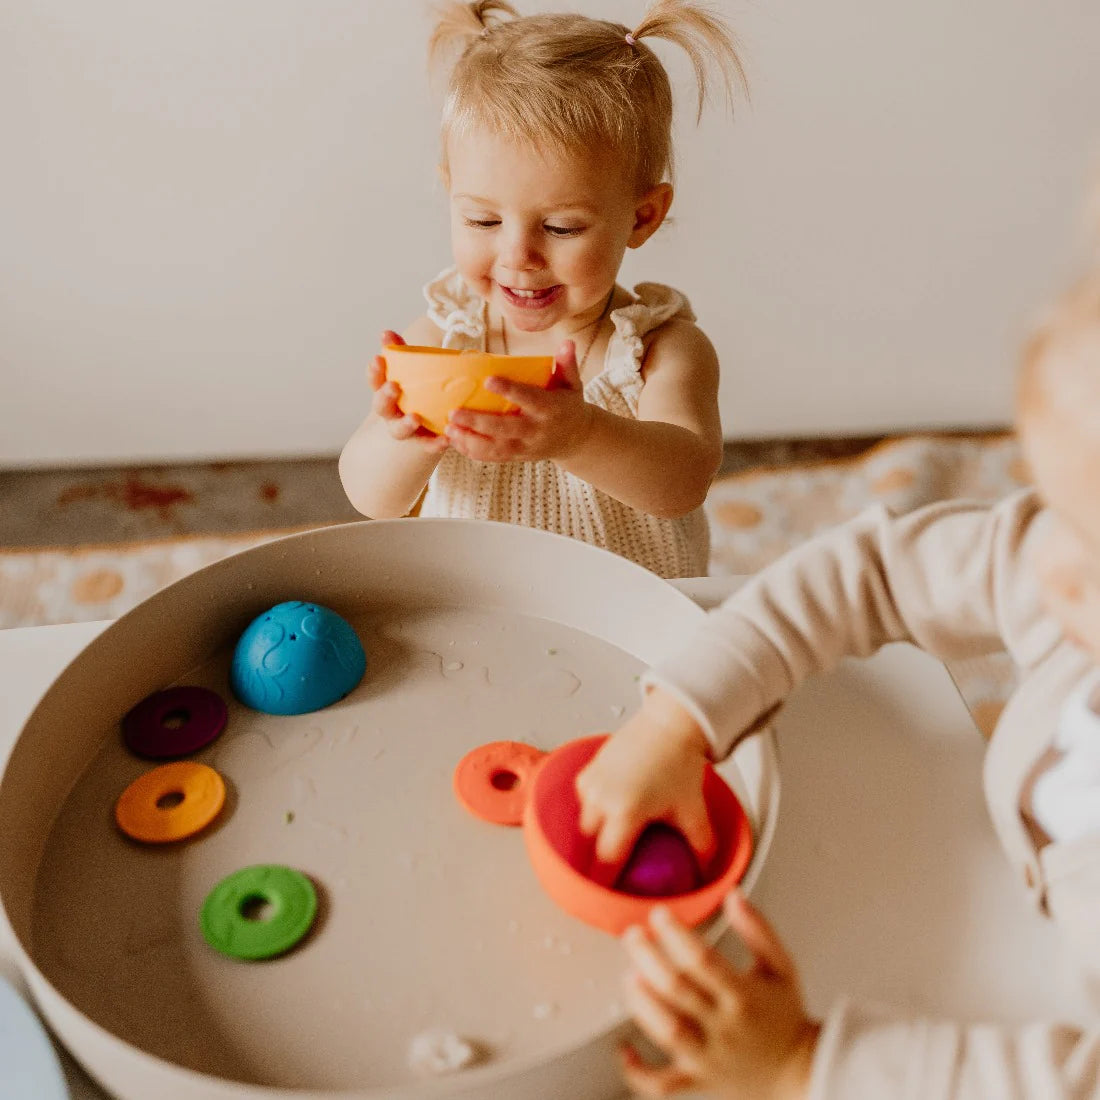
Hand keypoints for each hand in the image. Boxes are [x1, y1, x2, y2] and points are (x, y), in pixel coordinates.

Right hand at [370, 331, 448, 453]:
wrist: (424, 428)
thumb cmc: (417, 390)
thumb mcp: (409, 371)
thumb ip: (400, 353)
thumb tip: (386, 333)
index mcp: (386, 392)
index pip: (375, 380)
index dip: (374, 371)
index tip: (377, 359)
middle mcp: (391, 412)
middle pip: (381, 407)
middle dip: (385, 396)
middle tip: (393, 387)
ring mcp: (406, 429)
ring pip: (399, 430)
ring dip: (405, 424)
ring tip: (415, 418)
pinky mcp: (424, 442)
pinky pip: (427, 445)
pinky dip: (434, 444)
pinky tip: (445, 439)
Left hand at [443, 339, 593, 462]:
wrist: (577, 439)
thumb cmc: (569, 405)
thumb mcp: (572, 383)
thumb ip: (567, 364)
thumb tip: (567, 342)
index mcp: (550, 409)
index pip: (529, 399)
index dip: (509, 390)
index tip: (488, 380)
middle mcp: (536, 431)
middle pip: (505, 429)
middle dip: (478, 422)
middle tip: (454, 412)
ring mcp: (526, 447)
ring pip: (496, 448)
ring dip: (470, 440)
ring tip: (449, 428)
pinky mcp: (517, 456)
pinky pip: (493, 458)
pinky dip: (472, 452)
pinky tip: (455, 440)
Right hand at [575, 688, 716, 867]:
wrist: (670, 724)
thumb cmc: (678, 761)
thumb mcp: (693, 809)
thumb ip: (701, 844)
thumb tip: (705, 867)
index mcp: (625, 811)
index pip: (607, 859)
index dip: (607, 877)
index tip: (611, 886)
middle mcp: (603, 797)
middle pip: (592, 841)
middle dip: (603, 849)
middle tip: (620, 854)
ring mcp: (593, 781)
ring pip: (585, 818)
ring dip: (597, 826)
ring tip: (618, 826)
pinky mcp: (590, 767)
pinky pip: (584, 796)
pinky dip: (594, 803)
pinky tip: (613, 802)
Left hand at [620, 894, 819, 1099]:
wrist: (801, 1071)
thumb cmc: (786, 1015)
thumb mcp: (781, 966)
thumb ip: (758, 930)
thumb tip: (734, 897)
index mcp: (744, 996)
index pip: (703, 960)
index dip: (676, 935)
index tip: (660, 915)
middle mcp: (724, 1027)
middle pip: (677, 990)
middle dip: (648, 958)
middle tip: (632, 935)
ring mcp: (709, 1057)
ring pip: (667, 1031)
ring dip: (642, 1002)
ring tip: (629, 975)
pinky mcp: (699, 1081)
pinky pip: (663, 1084)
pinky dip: (639, 1072)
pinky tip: (623, 1048)